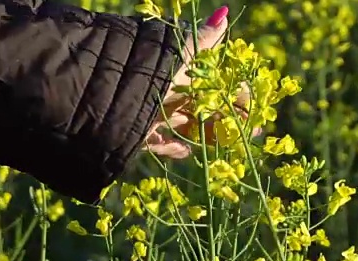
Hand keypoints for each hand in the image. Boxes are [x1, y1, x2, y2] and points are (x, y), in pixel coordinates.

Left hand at [145, 6, 256, 158]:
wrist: (104, 94)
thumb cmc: (146, 71)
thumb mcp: (178, 55)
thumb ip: (203, 41)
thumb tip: (224, 13)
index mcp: (178, 70)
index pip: (214, 82)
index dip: (236, 94)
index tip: (254, 107)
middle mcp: (167, 89)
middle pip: (202, 106)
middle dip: (226, 119)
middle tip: (249, 133)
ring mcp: (154, 112)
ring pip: (185, 124)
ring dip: (205, 134)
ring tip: (223, 145)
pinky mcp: (140, 131)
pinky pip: (161, 141)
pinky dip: (173, 146)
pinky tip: (186, 151)